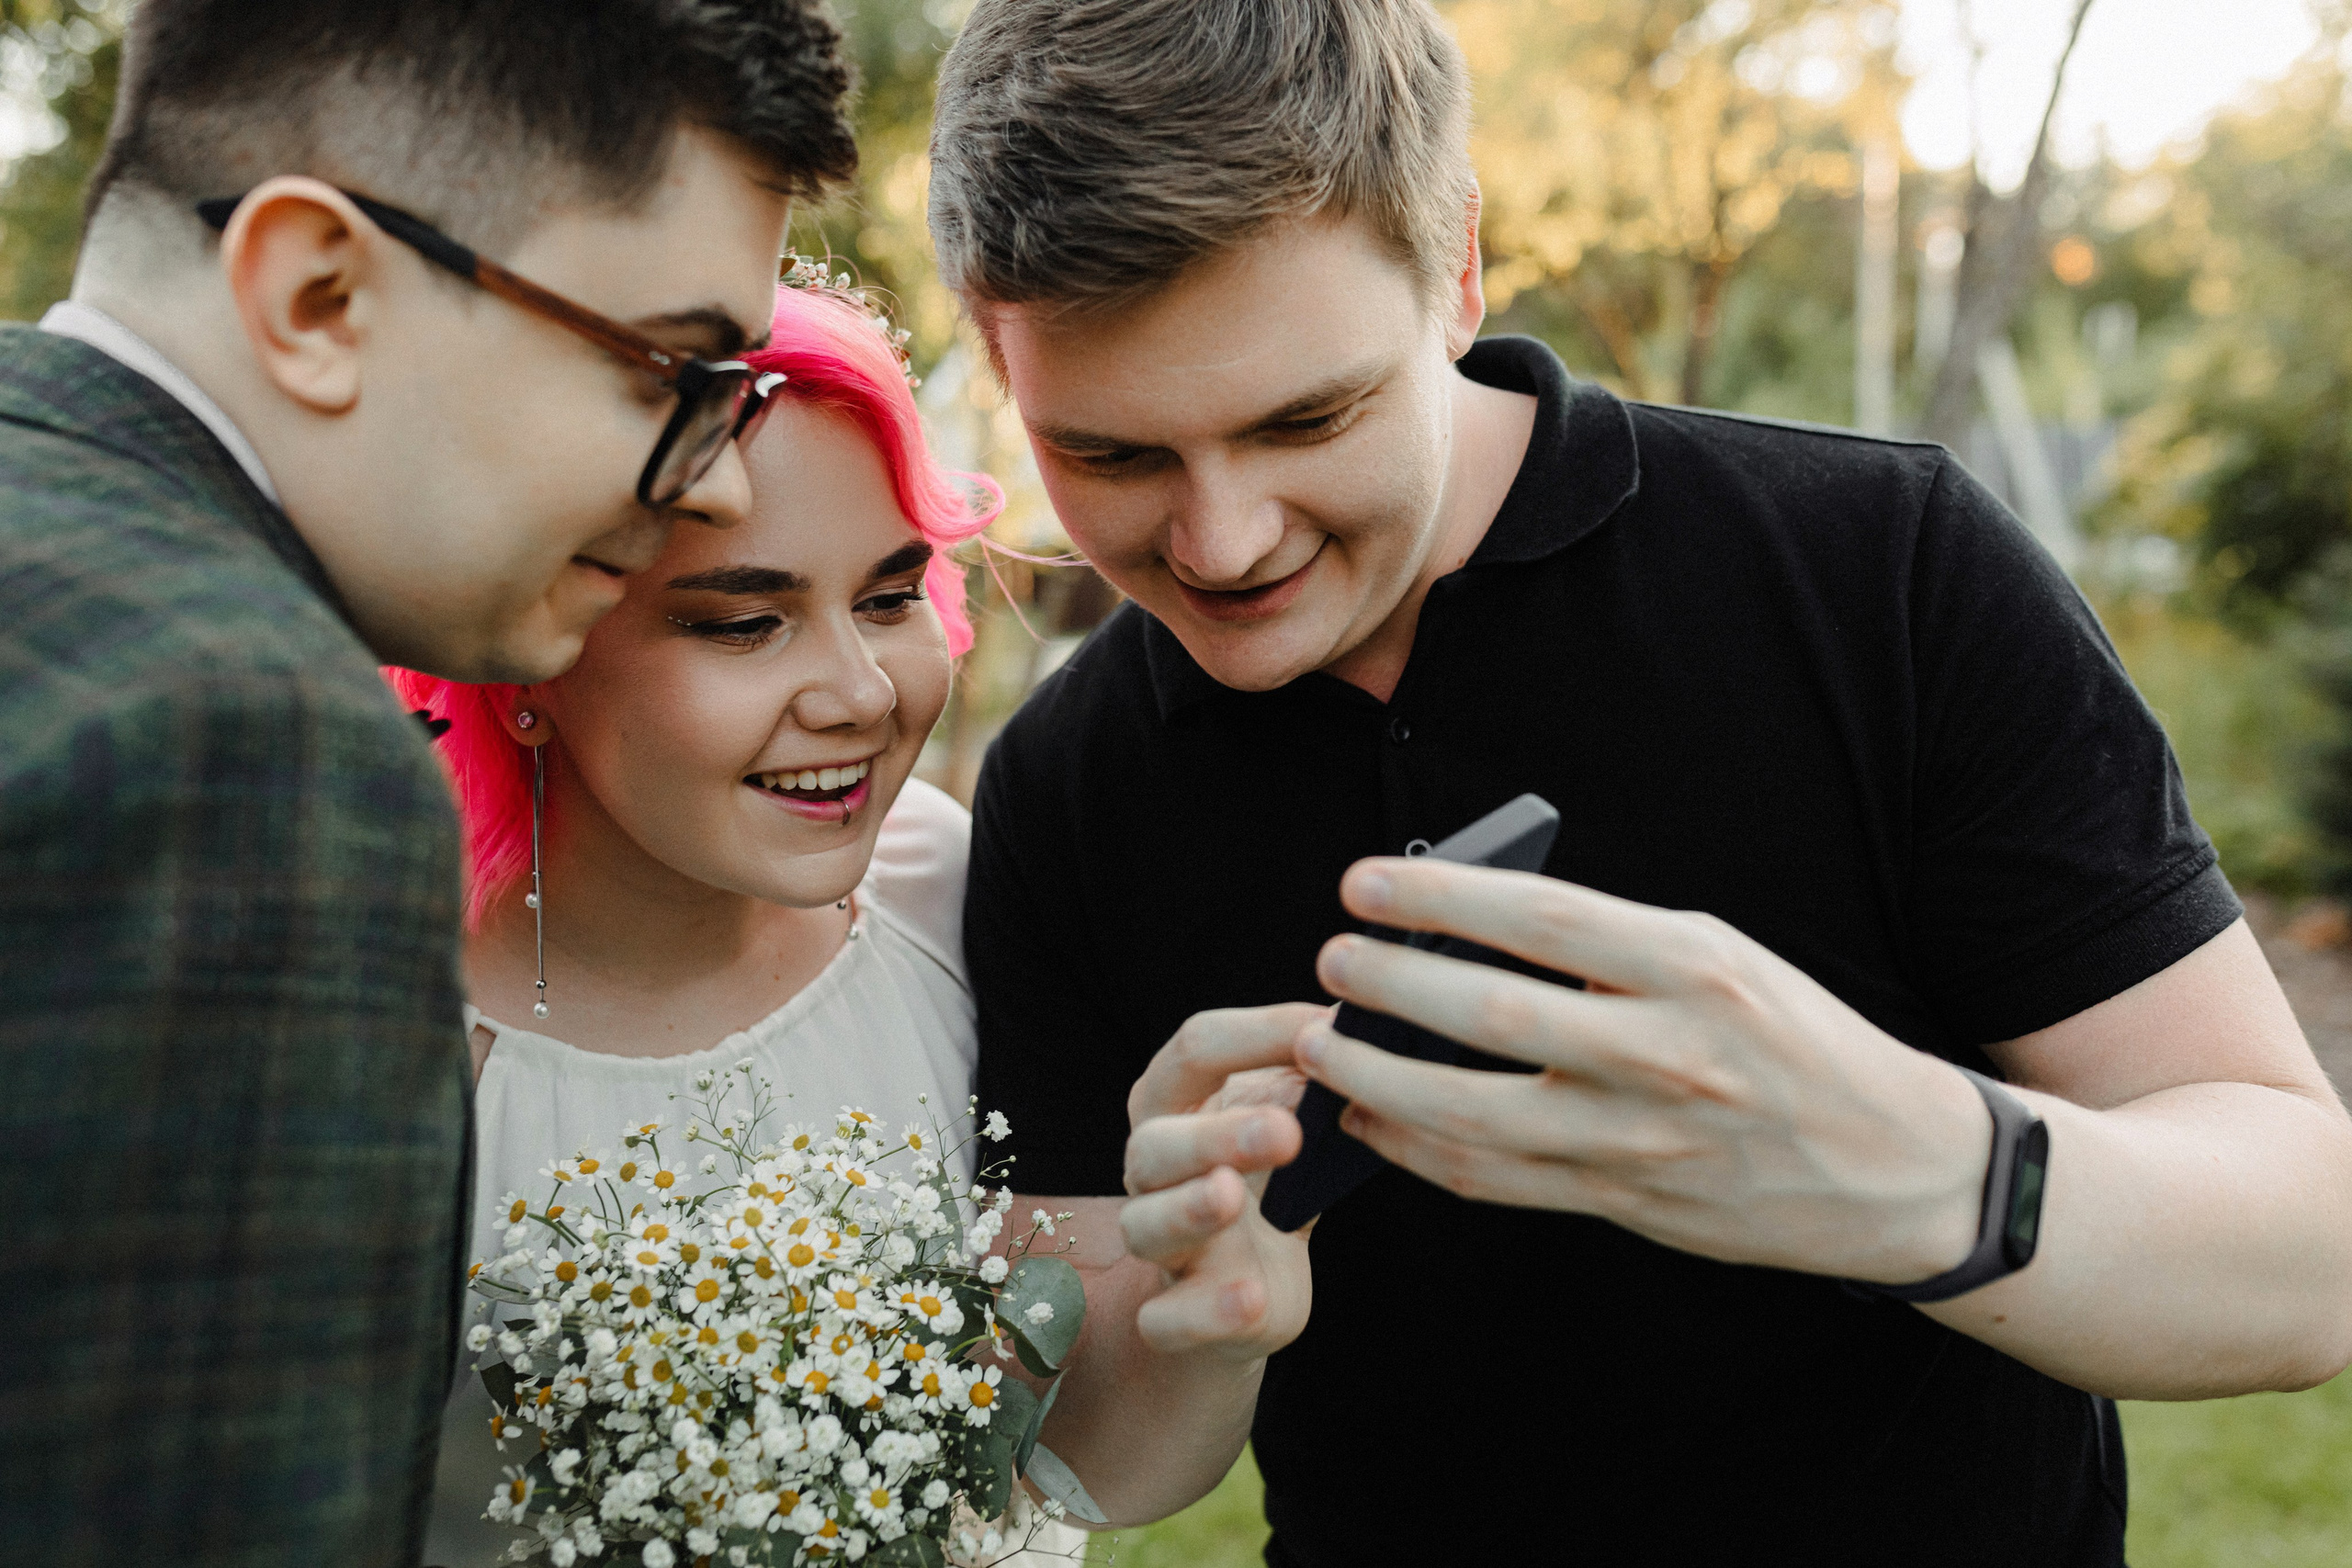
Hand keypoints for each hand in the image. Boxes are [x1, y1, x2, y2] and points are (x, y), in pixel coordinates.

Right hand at [1118, 1004, 1320, 1356]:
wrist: (1247, 1287)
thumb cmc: (1270, 1178)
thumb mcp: (1289, 1116)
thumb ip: (1316, 1073)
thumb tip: (1368, 1019)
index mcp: (1176, 1103)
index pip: (1195, 1049)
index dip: (1258, 1034)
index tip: (1331, 1029)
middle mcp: (1152, 1170)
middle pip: (1158, 1143)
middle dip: (1217, 1135)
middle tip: (1286, 1131)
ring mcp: (1159, 1244)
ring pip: (1146, 1225)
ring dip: (1188, 1209)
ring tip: (1233, 1197)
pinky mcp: (1176, 1315)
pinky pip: (1167, 1320)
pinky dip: (1205, 1312)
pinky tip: (1252, 1296)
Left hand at [1297, 859, 1992, 1283]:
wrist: (1890, 1165)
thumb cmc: (1790, 1038)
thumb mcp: (1718, 957)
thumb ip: (1605, 943)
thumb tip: (1468, 923)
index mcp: (1693, 968)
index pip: (1543, 917)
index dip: (1440, 898)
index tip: (1363, 884)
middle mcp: (1665, 1053)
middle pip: (1493, 1017)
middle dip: (1389, 988)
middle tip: (1328, 962)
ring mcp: (1641, 1139)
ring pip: (1474, 1114)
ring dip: (1377, 1079)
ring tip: (1318, 1045)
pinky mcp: (1623, 1203)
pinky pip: (1493, 1181)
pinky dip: (1415, 1150)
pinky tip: (1368, 1118)